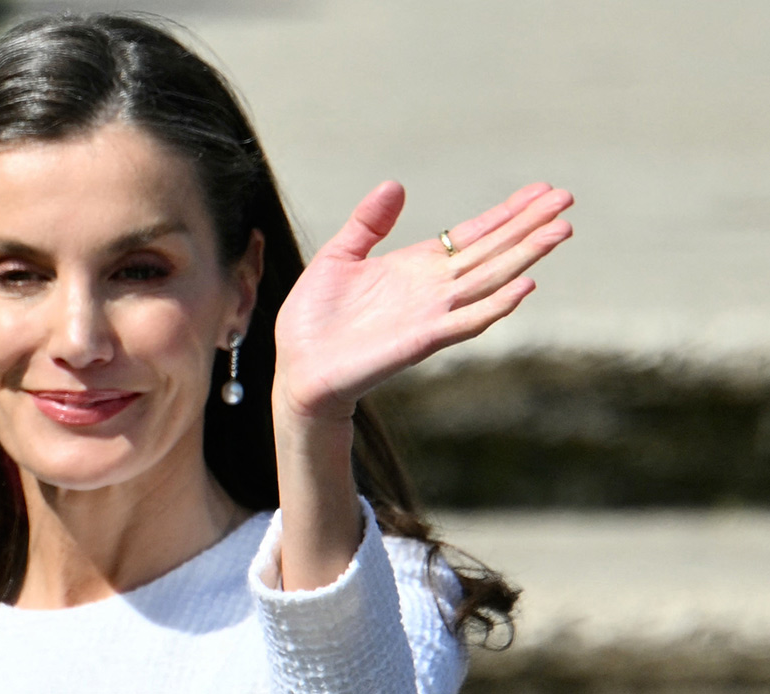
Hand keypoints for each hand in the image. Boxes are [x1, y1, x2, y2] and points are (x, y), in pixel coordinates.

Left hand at [273, 181, 572, 422]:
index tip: (543, 191)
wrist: (298, 367)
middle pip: (492, 253)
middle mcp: (433, 290)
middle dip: (529, 227)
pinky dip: (496, 304)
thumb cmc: (315, 318)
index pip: (474, 235)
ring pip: (490, 281)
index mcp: (417, 267)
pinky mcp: (421, 340)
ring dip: (525, 257)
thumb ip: (368, 223)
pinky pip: (467, 321)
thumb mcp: (339, 257)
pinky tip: (525, 285)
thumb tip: (394, 184)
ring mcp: (432, 315)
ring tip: (559, 231)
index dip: (508, 214)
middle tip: (567, 200)